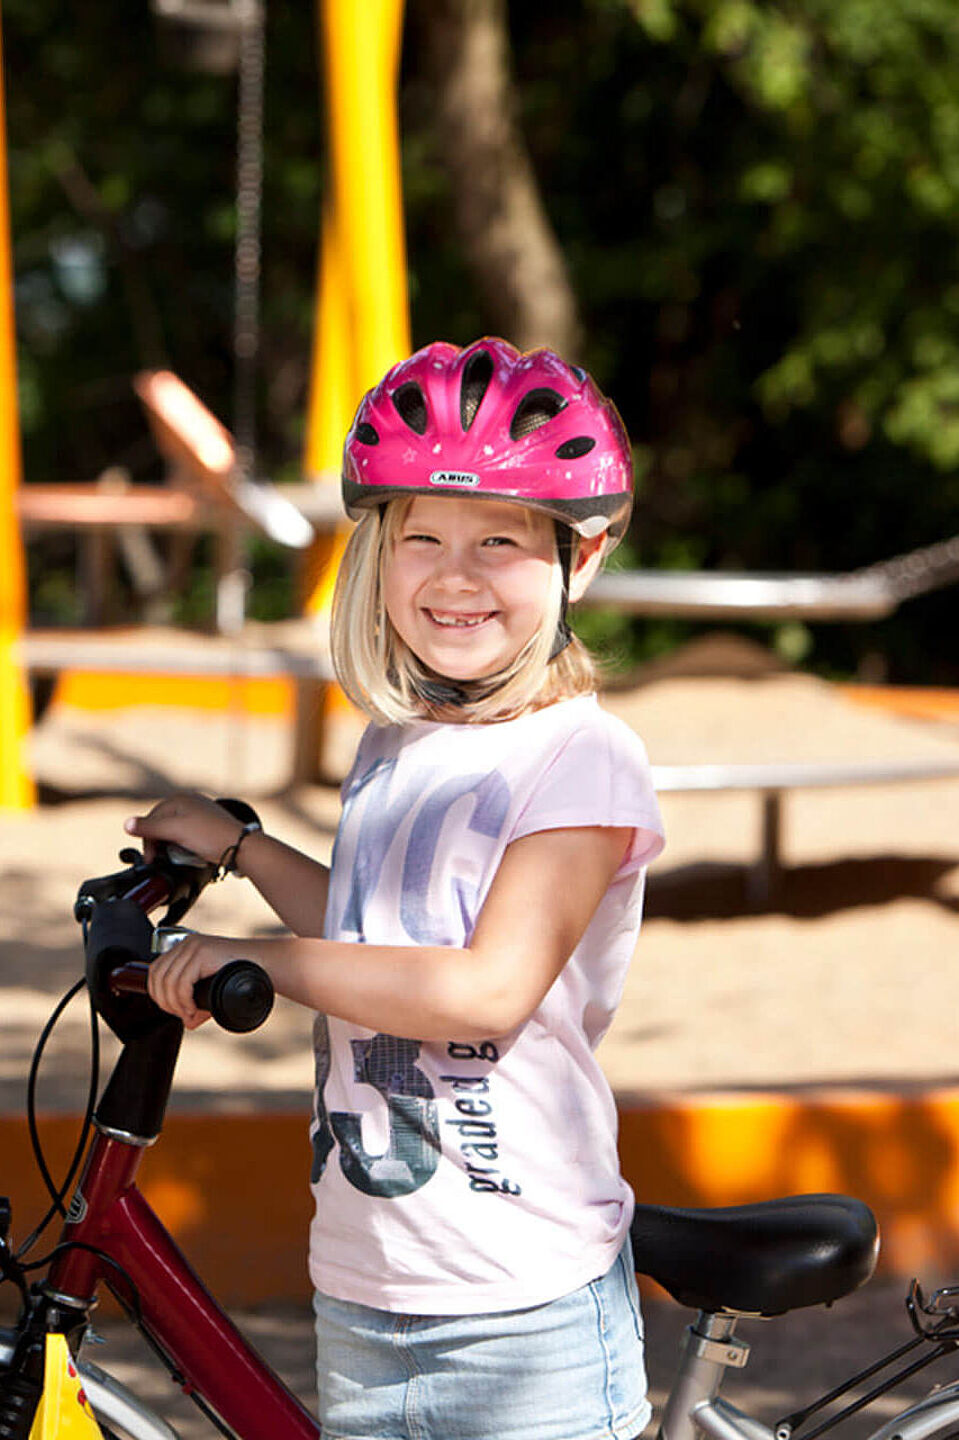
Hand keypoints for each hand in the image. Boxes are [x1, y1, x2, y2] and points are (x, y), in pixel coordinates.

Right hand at [124, 794, 245, 866]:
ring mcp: (199, 814)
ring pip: (173, 832)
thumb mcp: (176, 831)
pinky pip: (186, 836)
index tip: (150, 860)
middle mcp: (189, 802)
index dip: (147, 841)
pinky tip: (188, 854)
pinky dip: (182, 846)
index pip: (151, 819)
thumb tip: (127, 824)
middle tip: (160, 861)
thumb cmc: (211, 836)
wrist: (241, 847)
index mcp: (180, 799)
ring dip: (170, 846)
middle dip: (159, 844)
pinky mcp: (206, 827)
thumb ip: (150, 828)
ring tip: (177, 857)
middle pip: (161, 825)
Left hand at [147, 930, 241, 1028]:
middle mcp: (187, 944)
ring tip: (190, 1014)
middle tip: (182, 1015)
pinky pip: (181, 982)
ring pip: (168, 982)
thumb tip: (187, 1022)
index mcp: (185, 948)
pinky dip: (183, 1001)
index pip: (156, 971)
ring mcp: (194, 946)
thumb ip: (198, 1001)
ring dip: (175, 1004)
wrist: (266, 964)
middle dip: (165, 1002)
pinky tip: (192, 1008)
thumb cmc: (244, 975)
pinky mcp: (203, 953)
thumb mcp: (214, 987)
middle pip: (158, 976)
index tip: (174, 1010)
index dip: (157, 994)